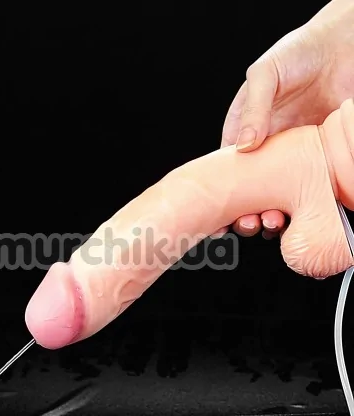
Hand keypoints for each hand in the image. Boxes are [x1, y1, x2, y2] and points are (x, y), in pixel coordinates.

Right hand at [218, 0, 353, 238]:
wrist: (343, 45)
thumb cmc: (296, 54)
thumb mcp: (264, 76)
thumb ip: (252, 110)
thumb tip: (243, 147)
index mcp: (245, 131)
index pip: (228, 169)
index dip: (223, 194)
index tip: (221, 216)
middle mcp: (267, 148)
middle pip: (251, 189)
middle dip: (247, 210)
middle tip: (250, 223)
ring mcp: (294, 156)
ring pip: (278, 193)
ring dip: (273, 212)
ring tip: (273, 222)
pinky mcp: (320, 157)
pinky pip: (310, 184)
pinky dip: (304, 202)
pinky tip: (301, 210)